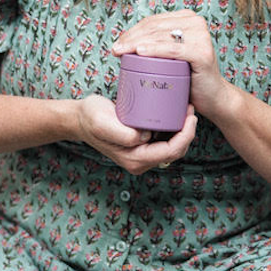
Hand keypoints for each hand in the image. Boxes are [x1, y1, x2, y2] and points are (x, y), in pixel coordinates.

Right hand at [75, 95, 197, 174]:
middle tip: (191, 109)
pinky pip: (164, 141)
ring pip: (171, 147)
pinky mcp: (141, 146)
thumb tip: (146, 136)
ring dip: (182, 131)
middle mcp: (140, 161)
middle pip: (175, 151)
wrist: (79, 119)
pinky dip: (173, 129)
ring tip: (186, 110)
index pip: (171, 151)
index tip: (190, 115)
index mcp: (135, 159)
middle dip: (188, 132)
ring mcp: (141, 155)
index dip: (186, 134)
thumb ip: (123, 134)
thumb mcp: (103, 123)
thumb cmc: (90, 118)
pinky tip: (175, 114)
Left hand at [111, 9, 231, 118]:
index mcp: (188, 19)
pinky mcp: (202, 52)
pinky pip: (172, 49)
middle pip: (155, 27)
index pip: (153, 21)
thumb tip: (126, 40)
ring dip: (137, 43)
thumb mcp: (172, 55)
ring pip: (160, 37)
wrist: (212, 97)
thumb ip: (158, 42)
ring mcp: (201, 36)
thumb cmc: (189, 77)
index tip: (117, 44)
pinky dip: (155, 50)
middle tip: (115, 50)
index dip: (132, 31)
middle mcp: (196, 23)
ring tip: (121, 52)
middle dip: (131, 37)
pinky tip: (140, 52)